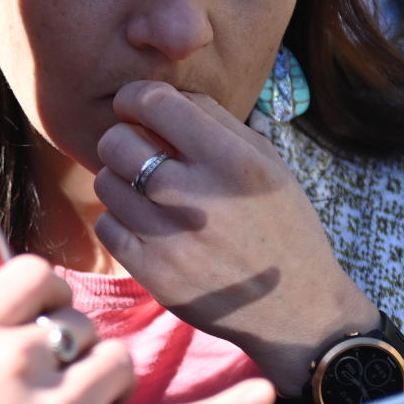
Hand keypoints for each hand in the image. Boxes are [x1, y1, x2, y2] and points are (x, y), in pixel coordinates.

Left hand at [93, 80, 376, 392]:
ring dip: (120, 180)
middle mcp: (196, 196)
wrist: (296, 308)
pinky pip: (107, 224)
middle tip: (137, 151)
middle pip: (117, 141)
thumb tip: (164, 95)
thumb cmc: (282, 226)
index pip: (153, 103)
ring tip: (145, 190)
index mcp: (230, 160)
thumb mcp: (268, 163)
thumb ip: (217, 122)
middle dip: (122, 138)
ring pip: (106, 182)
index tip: (134, 106)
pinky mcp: (153, 273)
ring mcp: (170, 238)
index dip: (133, 97)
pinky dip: (119, 218)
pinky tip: (144, 223)